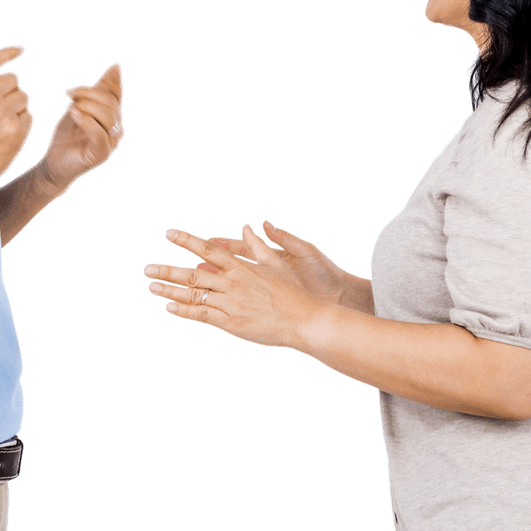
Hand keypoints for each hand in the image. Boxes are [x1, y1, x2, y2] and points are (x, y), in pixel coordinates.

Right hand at [0, 38, 33, 194]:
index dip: (9, 52)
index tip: (21, 50)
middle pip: (13, 79)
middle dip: (8, 90)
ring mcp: (2, 114)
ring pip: (24, 96)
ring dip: (16, 106)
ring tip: (0, 121)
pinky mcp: (16, 130)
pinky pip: (29, 115)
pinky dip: (22, 122)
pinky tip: (7, 132)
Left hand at [38, 62, 124, 191]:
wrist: (54, 163)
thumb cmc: (67, 136)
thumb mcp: (80, 107)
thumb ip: (95, 91)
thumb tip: (116, 66)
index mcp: (113, 117)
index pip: (117, 95)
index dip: (115, 80)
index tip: (112, 66)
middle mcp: (117, 130)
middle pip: (111, 103)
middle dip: (89, 93)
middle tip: (68, 92)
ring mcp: (111, 143)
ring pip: (107, 116)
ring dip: (87, 105)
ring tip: (69, 104)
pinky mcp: (101, 155)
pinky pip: (99, 133)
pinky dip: (86, 120)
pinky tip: (72, 113)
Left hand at [143, 225, 325, 348]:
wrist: (304, 320)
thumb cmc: (292, 291)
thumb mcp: (275, 263)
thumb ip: (257, 245)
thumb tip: (247, 226)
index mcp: (241, 266)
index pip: (208, 249)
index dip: (186, 240)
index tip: (169, 234)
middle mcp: (232, 283)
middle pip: (192, 274)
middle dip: (167, 269)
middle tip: (146, 268)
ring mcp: (230, 303)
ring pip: (193, 295)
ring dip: (169, 290)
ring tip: (151, 287)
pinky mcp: (231, 322)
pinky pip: (202, 315)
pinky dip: (184, 311)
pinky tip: (169, 308)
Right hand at [196, 220, 347, 306]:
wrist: (340, 296)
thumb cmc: (325, 273)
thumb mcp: (305, 251)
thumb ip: (284, 238)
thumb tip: (263, 223)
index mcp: (272, 258)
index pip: (241, 249)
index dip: (223, 245)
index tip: (204, 241)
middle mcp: (265, 274)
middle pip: (232, 268)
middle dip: (211, 266)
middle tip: (190, 265)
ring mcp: (267, 290)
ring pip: (235, 287)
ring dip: (216, 287)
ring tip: (194, 285)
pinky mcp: (272, 305)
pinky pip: (248, 304)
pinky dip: (231, 305)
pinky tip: (215, 306)